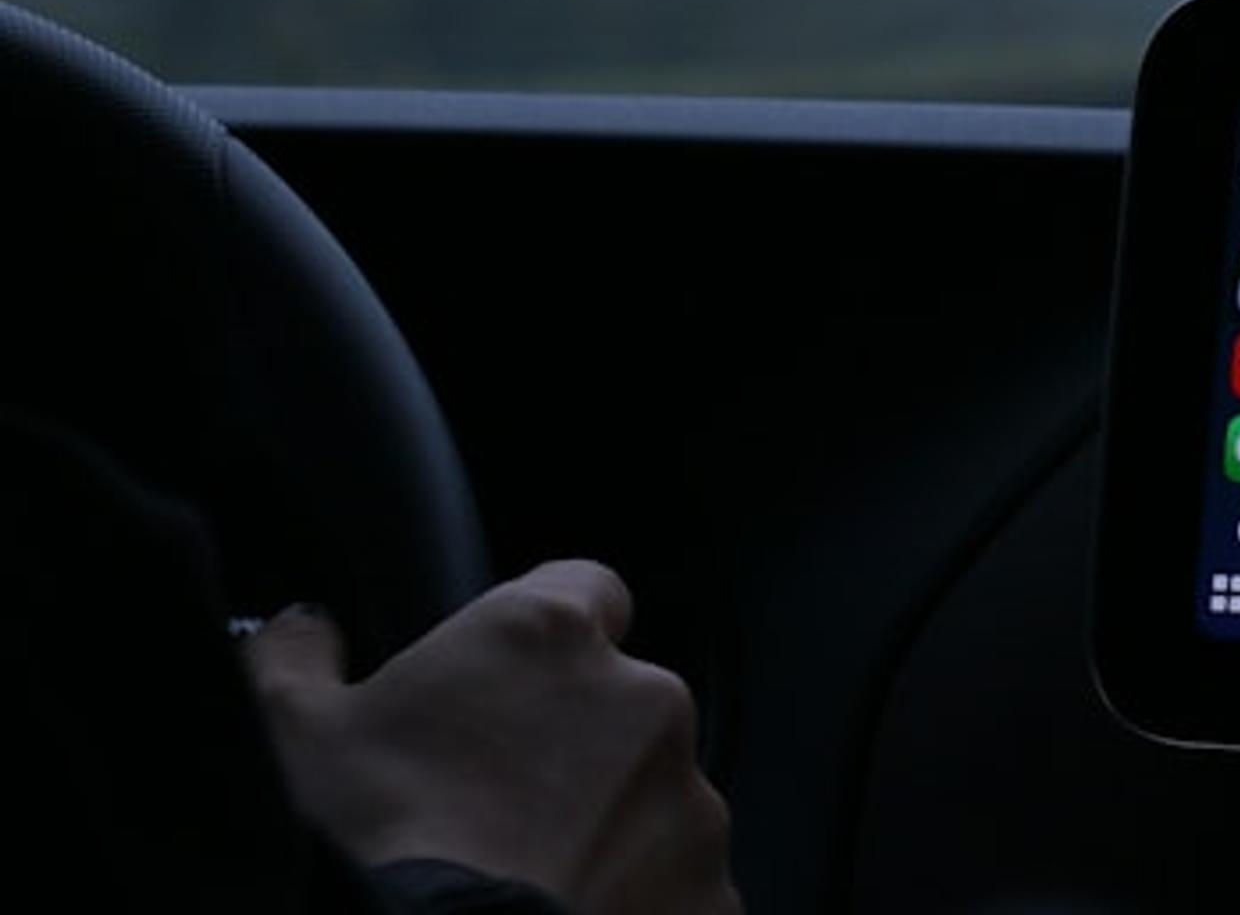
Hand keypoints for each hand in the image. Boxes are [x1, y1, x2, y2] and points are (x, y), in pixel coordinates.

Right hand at [244, 558, 738, 914]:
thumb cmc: (368, 847)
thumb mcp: (292, 739)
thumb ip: (298, 658)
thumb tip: (299, 628)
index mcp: (553, 635)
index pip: (587, 592)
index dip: (545, 642)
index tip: (506, 687)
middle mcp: (646, 699)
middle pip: (621, 706)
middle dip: (573, 748)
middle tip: (495, 808)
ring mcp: (690, 799)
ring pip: (652, 801)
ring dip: (607, 829)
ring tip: (526, 879)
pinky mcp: (711, 890)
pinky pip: (678, 888)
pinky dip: (637, 903)